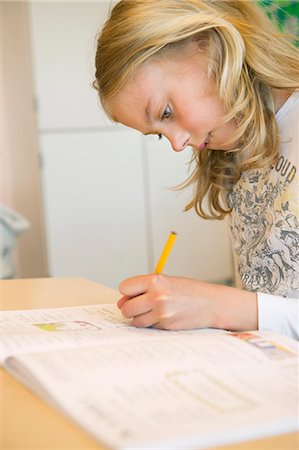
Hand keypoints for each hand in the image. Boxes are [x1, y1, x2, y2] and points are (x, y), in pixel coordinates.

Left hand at [117, 274, 257, 330]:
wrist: (213, 304)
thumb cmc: (190, 291)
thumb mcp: (167, 282)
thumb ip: (143, 289)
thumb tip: (121, 303)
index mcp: (156, 281)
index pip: (124, 287)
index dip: (128, 292)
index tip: (135, 293)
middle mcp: (157, 296)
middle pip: (126, 307)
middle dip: (131, 308)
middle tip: (143, 305)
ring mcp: (161, 313)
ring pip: (135, 321)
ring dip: (141, 318)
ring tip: (155, 311)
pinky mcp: (166, 327)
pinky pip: (149, 328)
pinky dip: (153, 324)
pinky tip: (165, 317)